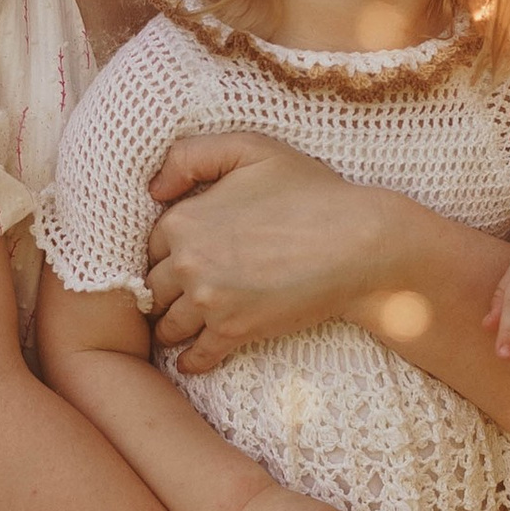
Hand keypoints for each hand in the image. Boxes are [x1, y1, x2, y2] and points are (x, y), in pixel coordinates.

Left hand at [144, 128, 397, 374]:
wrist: (357, 242)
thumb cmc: (310, 191)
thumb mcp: (250, 150)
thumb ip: (191, 155)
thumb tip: (153, 190)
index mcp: (183, 220)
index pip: (152, 245)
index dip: (165, 252)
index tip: (175, 260)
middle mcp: (188, 263)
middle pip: (154, 288)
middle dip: (161, 294)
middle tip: (169, 300)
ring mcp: (209, 301)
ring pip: (169, 325)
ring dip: (170, 328)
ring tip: (175, 330)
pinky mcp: (234, 331)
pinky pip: (198, 356)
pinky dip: (191, 361)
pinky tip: (190, 361)